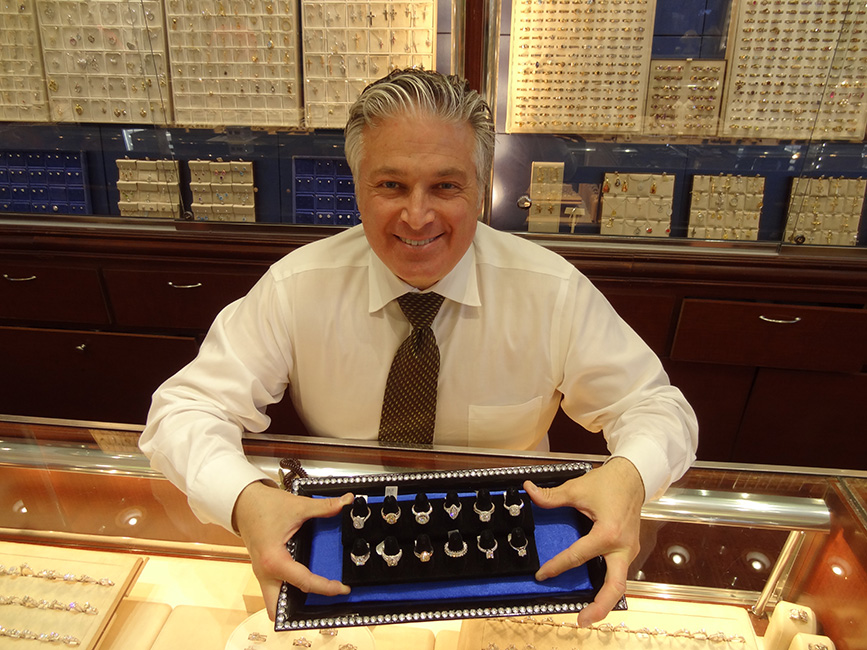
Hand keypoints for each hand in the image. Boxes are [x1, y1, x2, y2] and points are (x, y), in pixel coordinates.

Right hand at [233, 481, 353, 619]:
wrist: (242, 502)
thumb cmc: (263, 506)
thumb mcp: (298, 506)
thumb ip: (324, 507)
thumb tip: (345, 502)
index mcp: (274, 561)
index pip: (305, 583)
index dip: (327, 588)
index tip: (343, 589)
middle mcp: (265, 573)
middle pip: (278, 610)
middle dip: (299, 611)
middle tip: (324, 600)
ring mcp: (262, 574)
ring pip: (274, 602)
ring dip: (293, 601)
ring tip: (317, 591)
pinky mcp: (263, 570)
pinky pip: (276, 588)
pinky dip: (290, 589)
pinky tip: (306, 578)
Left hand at [523, 457, 643, 626]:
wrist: (634, 477)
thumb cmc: (610, 482)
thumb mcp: (578, 488)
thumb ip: (552, 496)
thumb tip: (530, 492)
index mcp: (608, 533)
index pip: (578, 556)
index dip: (557, 566)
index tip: (541, 575)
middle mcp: (622, 546)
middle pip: (615, 586)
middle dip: (600, 606)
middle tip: (582, 620)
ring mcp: (628, 550)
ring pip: (620, 584)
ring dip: (605, 601)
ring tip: (588, 615)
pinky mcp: (628, 550)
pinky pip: (619, 573)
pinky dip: (608, 587)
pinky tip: (595, 593)